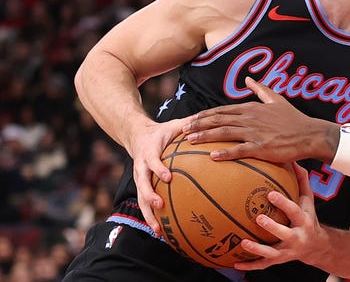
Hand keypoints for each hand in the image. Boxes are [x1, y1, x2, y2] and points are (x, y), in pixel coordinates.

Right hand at [128, 117, 185, 235]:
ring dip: (149, 215)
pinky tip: (162, 232)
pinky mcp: (142, 187)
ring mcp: (140, 179)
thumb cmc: (161, 132)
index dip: (158, 168)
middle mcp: (141, 168)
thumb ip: (189, 123)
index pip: (152, 161)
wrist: (137, 136)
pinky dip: (152, 217)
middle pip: (142, 185)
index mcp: (149, 152)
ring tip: (158, 230)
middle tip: (160, 205)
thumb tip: (210, 118)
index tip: (168, 176)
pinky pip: (145, 204)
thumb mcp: (173, 124)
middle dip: (150, 196)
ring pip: (141, 200)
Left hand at [181, 77, 337, 162]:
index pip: (222, 110)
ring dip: (205, 136)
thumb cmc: (293, 119)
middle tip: (182, 130)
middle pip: (218, 120)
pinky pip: (240, 150)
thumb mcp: (276, 99)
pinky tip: (211, 156)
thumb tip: (249, 78)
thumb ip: (261, 89)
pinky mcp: (262, 148)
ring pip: (224, 133)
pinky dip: (225, 152)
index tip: (191, 119)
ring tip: (189, 140)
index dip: (205, 115)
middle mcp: (250, 119)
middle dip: (198, 124)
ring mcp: (256, 133)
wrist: (309, 134)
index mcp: (251, 108)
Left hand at [232, 164, 327, 269]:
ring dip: (257, 249)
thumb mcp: (308, 200)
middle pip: (285, 233)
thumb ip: (301, 181)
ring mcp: (287, 251)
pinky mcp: (279, 261)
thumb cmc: (308, 217)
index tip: (270, 194)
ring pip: (272, 253)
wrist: (316, 246)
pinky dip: (249, 265)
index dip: (283, 203)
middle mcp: (297, 237)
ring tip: (243, 243)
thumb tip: (292, 160)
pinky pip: (263, 265)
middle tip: (258, 218)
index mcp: (304, 220)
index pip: (294, 210)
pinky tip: (235, 264)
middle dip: (272, 227)